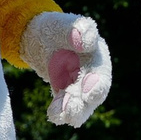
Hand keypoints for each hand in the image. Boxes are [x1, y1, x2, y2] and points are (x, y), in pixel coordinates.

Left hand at [23, 12, 112, 127]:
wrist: (39, 38)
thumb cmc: (56, 29)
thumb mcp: (63, 24)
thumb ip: (77, 29)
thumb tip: (85, 41)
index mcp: (97, 55)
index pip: (101, 72)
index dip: (97, 84)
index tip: (88, 92)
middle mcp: (92, 73)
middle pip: (94, 94)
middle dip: (85, 103)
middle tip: (73, 110)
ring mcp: (80, 86)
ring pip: (82, 104)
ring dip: (73, 111)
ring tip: (60, 115)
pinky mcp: (67, 94)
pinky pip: (66, 106)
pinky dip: (60, 111)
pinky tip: (53, 114)